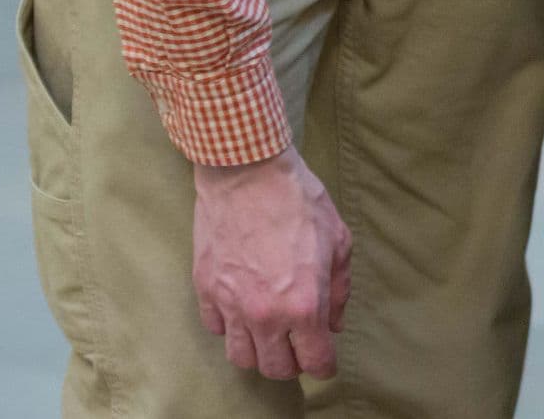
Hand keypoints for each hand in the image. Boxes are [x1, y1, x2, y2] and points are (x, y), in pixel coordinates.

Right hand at [192, 145, 352, 380]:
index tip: (326, 360)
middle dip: (292, 362)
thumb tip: (333, 322)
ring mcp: (231, 305)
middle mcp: (265, 314)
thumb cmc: (298, 201)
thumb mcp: (338, 240)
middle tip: (299, 345)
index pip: (315, 361)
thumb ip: (338, 289)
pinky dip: (231, 327)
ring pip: (241, 358)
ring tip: (271, 333)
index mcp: (304, 305)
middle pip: (275, 368)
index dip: (324, 365)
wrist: (247, 174)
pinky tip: (243, 310)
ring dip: (259, 351)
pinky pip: (216, 329)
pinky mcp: (205, 290)